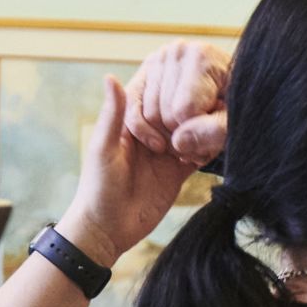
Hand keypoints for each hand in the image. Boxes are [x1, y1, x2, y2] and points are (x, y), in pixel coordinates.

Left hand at [59, 76, 198, 264]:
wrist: (108, 231)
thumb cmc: (98, 188)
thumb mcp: (104, 148)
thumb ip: (113, 114)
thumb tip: (110, 75)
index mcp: (130, 122)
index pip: (154, 94)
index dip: (166, 97)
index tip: (169, 113)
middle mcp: (150, 133)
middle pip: (177, 110)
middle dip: (188, 112)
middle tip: (194, 120)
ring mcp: (166, 152)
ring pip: (191, 130)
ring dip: (199, 130)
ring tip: (204, 133)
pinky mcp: (178, 172)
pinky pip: (198, 154)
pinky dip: (206, 151)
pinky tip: (208, 151)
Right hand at [126, 38, 233, 170]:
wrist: (233, 94)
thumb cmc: (238, 109)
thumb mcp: (235, 124)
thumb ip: (214, 133)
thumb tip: (179, 141)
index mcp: (201, 56)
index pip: (184, 112)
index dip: (198, 136)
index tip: (214, 141)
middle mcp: (176, 51)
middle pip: (166, 115)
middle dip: (183, 139)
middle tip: (203, 145)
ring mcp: (157, 59)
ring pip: (149, 116)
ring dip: (168, 138)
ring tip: (192, 138)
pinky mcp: (143, 73)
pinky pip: (132, 111)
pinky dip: (145, 132)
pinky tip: (165, 140)